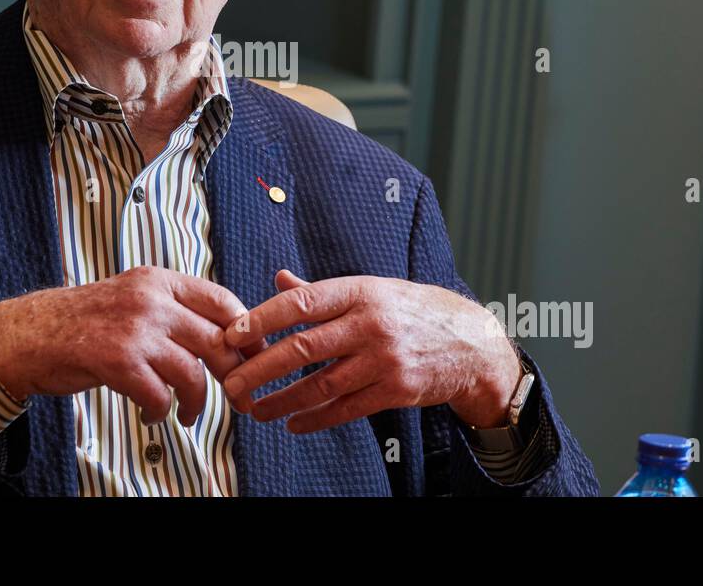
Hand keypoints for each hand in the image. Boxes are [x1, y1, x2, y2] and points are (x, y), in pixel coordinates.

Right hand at [0, 266, 261, 426]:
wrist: (31, 333)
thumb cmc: (86, 320)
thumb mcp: (134, 296)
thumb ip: (174, 307)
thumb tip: (227, 332)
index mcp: (159, 280)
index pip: (222, 301)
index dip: (247, 332)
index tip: (256, 356)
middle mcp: (150, 300)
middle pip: (217, 340)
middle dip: (234, 375)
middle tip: (239, 396)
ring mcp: (134, 330)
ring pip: (193, 373)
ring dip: (196, 402)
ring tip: (189, 413)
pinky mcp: (116, 361)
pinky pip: (159, 396)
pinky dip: (160, 412)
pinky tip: (153, 414)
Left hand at [221, 270, 520, 432]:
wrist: (471, 343)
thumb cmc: (412, 311)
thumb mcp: (372, 289)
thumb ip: (323, 291)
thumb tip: (279, 280)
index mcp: (361, 291)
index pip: (303, 302)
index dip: (263, 318)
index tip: (232, 333)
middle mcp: (372, 323)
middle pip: (305, 347)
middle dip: (261, 368)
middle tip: (232, 383)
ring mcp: (385, 359)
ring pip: (321, 384)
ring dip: (283, 401)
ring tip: (255, 409)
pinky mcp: (397, 390)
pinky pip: (346, 409)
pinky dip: (316, 419)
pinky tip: (293, 423)